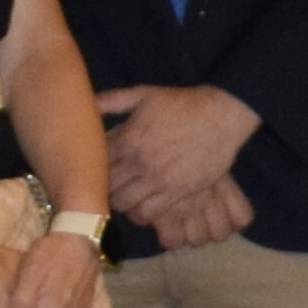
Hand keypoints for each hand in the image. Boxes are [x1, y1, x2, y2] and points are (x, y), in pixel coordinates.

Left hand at [100, 84, 262, 238]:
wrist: (220, 116)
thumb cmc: (182, 104)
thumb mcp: (144, 94)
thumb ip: (113, 100)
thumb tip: (88, 105)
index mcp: (128, 139)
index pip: (96, 163)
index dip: (93, 166)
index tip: (98, 166)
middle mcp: (139, 162)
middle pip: (108, 186)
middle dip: (105, 186)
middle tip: (111, 184)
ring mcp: (158, 179)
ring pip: (124, 203)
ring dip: (122, 201)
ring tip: (126, 196)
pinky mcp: (177, 192)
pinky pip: (148, 213)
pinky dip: (140, 213)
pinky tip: (143, 205)